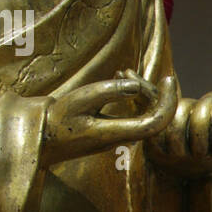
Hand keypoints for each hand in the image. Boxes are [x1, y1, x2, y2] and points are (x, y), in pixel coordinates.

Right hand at [43, 71, 175, 166]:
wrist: (42, 137)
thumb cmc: (58, 118)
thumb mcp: (81, 99)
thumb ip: (109, 92)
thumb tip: (137, 86)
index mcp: (115, 134)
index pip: (155, 123)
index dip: (167, 102)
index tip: (169, 79)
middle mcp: (122, 139)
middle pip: (153, 117)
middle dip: (152, 91)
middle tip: (131, 72)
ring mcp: (120, 138)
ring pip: (144, 114)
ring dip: (141, 91)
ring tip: (122, 72)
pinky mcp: (115, 133)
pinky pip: (135, 114)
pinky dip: (133, 96)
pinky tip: (120, 78)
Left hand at [146, 84, 211, 175]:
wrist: (183, 168)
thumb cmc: (210, 141)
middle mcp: (197, 162)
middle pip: (200, 121)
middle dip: (207, 102)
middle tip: (211, 97)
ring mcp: (174, 158)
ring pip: (177, 121)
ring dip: (185, 105)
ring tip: (192, 104)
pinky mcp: (155, 152)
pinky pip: (159, 125)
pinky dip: (166, 110)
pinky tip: (173, 105)